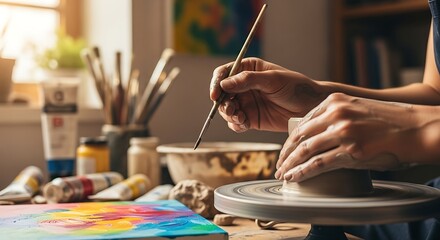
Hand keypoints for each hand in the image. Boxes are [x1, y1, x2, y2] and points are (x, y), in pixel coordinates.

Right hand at [210, 57, 325, 131]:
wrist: (310, 108)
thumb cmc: (296, 88)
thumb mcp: (273, 80)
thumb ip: (248, 80)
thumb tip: (225, 83)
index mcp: (248, 69)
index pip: (224, 73)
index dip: (216, 83)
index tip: (215, 94)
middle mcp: (243, 86)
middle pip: (221, 93)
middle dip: (222, 103)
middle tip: (231, 110)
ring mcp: (246, 102)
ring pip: (226, 109)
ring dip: (229, 115)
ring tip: (240, 118)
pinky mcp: (250, 118)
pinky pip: (235, 123)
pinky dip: (236, 125)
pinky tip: (244, 124)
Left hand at [275, 93, 439, 181]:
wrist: (416, 128)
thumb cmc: (388, 122)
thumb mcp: (357, 110)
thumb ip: (335, 118)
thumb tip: (317, 137)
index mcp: (334, 101)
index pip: (302, 122)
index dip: (290, 139)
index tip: (285, 150)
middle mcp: (335, 113)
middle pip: (299, 136)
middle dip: (285, 153)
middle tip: (278, 164)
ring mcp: (342, 131)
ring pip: (305, 150)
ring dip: (290, 164)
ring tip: (282, 173)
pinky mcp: (350, 150)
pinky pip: (318, 163)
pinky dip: (302, 172)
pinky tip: (294, 177)